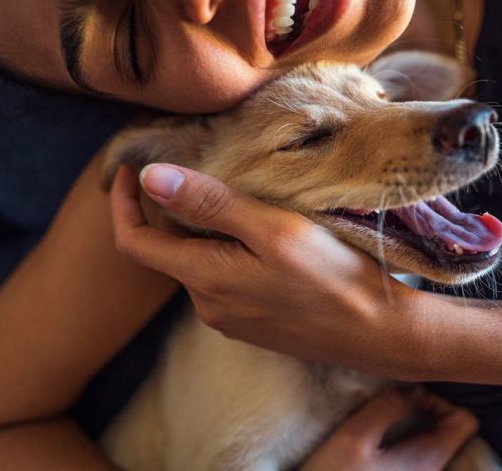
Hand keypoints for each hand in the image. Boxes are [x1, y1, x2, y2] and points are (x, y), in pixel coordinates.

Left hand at [109, 163, 429, 378]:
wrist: (379, 332)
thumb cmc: (333, 276)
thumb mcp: (273, 229)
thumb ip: (211, 204)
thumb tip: (150, 177)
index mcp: (204, 279)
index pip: (134, 242)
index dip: (122, 203)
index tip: (129, 169)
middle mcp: (207, 305)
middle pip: (168, 250)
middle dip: (172, 210)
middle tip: (198, 168)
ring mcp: (230, 318)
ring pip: (199, 263)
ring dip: (205, 230)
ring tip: (238, 196)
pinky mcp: (254, 323)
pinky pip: (224, 280)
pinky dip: (226, 251)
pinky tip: (260, 234)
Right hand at [302, 389, 478, 470]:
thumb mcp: (354, 437)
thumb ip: (387, 407)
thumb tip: (411, 388)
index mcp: (429, 460)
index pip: (466, 420)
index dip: (440, 401)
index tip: (407, 399)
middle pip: (451, 431)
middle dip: (424, 410)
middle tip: (391, 404)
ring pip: (432, 443)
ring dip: (411, 425)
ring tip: (381, 418)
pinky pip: (416, 456)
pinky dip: (403, 440)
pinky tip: (376, 440)